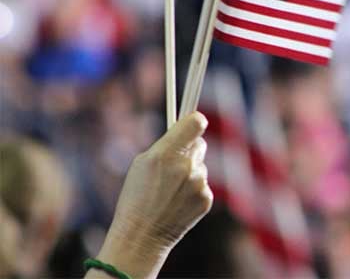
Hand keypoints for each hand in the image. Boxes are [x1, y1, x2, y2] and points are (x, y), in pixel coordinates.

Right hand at [86, 113, 212, 278]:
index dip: (195, 120)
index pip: (196, 123)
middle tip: (176, 161)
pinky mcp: (206, 198)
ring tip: (171, 190)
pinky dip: (194, 190)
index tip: (193, 122)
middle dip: (189, 149)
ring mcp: (199, 183)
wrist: (141, 236)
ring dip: (191, 172)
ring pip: (201, 166)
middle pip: (200, 144)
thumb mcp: (141, 164)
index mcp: (167, 153)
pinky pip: (204, 185)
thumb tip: (185, 130)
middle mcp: (186, 166)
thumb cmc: (136, 197)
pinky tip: (178, 201)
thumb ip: (166, 145)